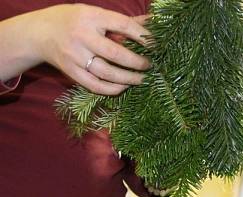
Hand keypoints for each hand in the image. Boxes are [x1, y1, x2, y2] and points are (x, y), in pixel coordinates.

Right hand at [33, 4, 150, 94]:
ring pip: (106, 73)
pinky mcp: (70, 71)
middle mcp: (82, 36)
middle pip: (115, 53)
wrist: (40, 33)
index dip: (142, 36)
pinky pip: (95, 85)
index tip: (155, 46)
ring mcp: (74, 56)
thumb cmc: (74, 21)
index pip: (122, 25)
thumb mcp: (95, 14)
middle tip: (149, 65)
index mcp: (91, 17)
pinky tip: (123, 87)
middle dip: (136, 62)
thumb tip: (152, 23)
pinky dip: (112, 89)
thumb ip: (123, 22)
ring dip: (128, 78)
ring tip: (141, 78)